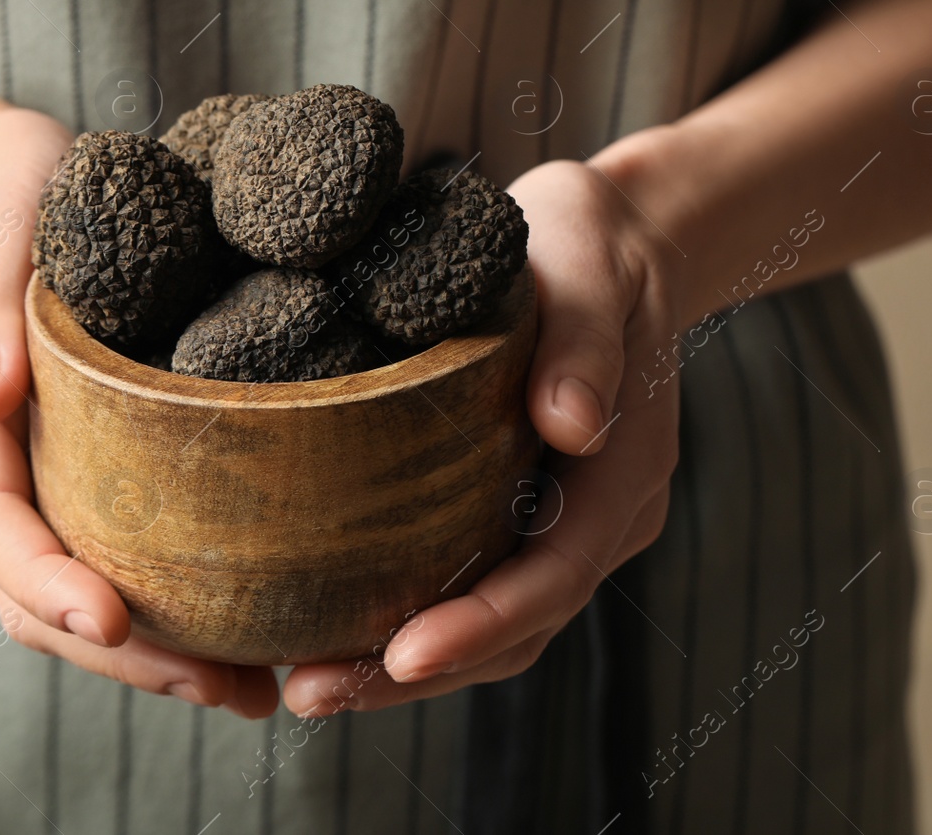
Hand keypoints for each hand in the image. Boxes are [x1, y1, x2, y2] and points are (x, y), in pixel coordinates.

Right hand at [0, 95, 278, 717]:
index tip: (114, 617)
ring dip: (153, 651)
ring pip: (74, 587)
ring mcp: (33, 468)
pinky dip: (168, 599)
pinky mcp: (80, 461)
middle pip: (34, 593)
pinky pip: (111, 549)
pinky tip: (244, 617)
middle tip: (231, 690)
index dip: (45, 580)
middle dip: (123, 652)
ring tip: (253, 687)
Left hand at [281, 155, 682, 715]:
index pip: (555, 574)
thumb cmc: (593, 247)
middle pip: (515, 627)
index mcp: (624, 474)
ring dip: (404, 668)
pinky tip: (335, 627)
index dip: (482, 624)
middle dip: (417, 673)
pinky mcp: (521, 507)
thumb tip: (571, 428)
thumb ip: (585, 344)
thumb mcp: (592, 270)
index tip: (402, 654)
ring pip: (493, 627)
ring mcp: (562, 519)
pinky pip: (472, 583)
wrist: (614, 239)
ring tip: (307, 684)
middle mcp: (599, 515)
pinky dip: (411, 618)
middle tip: (312, 692)